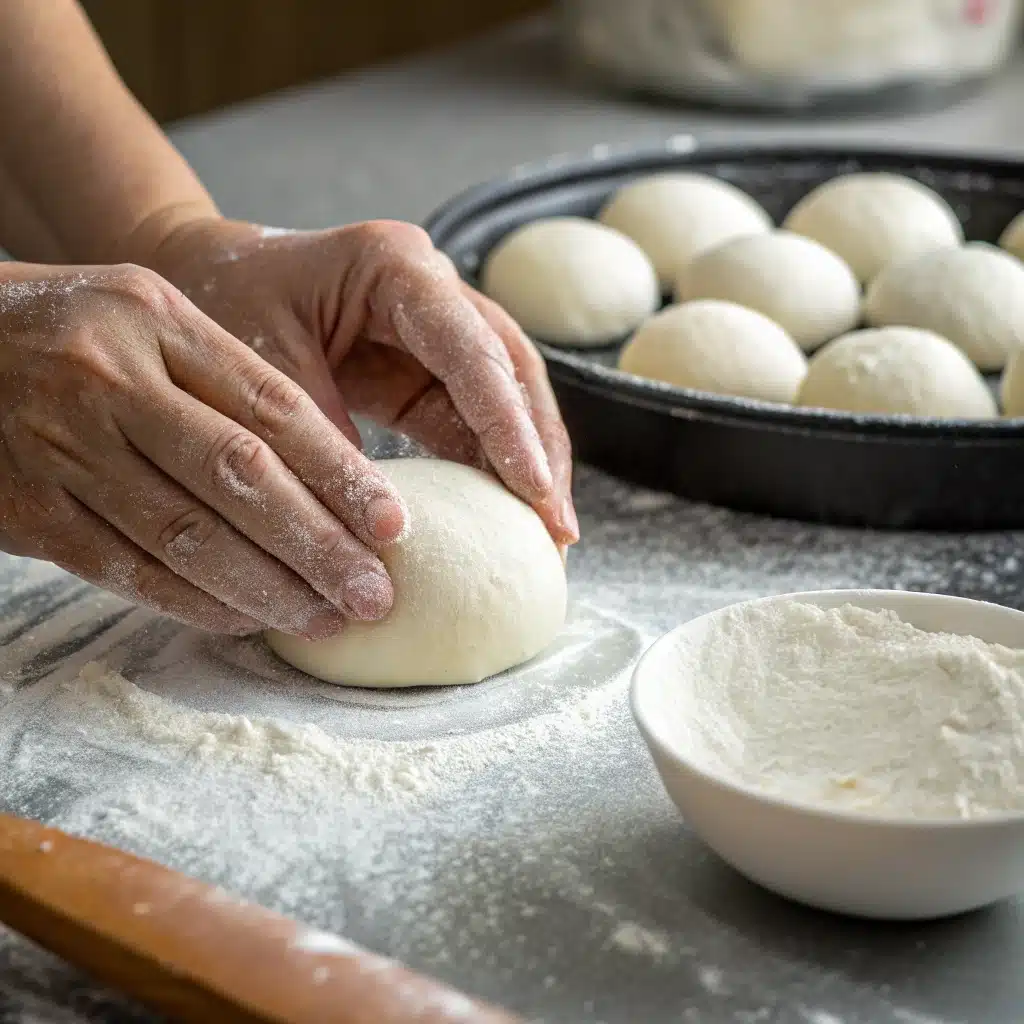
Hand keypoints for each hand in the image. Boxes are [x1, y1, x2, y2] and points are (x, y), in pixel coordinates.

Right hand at [0, 264, 409, 635]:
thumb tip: (331, 466)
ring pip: (187, 535)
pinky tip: (248, 619)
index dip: (341, 475)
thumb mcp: (146, 317)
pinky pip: (127, 569)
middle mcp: (110, 380)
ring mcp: (62, 446)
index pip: (272, 409)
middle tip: (375, 594)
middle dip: (318, 545)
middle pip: (240, 477)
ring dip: (267, 588)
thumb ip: (226, 377)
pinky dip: (195, 602)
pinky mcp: (26, 510)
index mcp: (156, 321)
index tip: (395, 526)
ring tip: (326, 618)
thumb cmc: (69, 333)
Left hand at [140, 218, 578, 545]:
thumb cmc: (221, 299)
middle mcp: (431, 290)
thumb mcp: (260, 364)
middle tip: (557, 526)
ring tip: (550, 532)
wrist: (200, 276)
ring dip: (527, 462)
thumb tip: (378, 523)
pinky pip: (471, 419)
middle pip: (511, 370)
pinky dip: (491, 467)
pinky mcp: (424, 369)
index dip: (508, 424)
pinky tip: (508, 514)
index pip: (472, 351)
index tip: (534, 491)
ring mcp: (434, 329)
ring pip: (506, 396)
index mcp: (394, 267)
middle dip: (538, 449)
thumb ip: (319, 435)